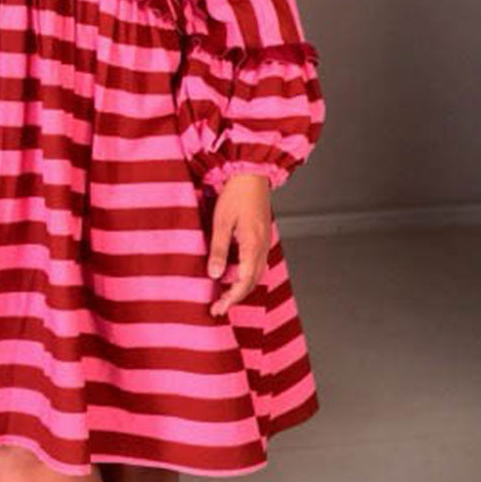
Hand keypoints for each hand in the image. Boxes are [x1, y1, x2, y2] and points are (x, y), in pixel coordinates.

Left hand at [207, 172, 271, 316]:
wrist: (252, 173)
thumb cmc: (236, 193)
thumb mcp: (221, 221)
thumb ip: (219, 249)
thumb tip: (215, 274)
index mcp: (253, 245)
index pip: (244, 281)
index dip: (231, 297)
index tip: (218, 308)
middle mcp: (262, 247)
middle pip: (252, 282)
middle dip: (236, 298)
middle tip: (218, 308)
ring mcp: (265, 242)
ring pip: (257, 274)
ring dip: (242, 288)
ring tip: (225, 297)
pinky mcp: (262, 236)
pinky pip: (258, 264)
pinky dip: (247, 276)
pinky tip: (235, 276)